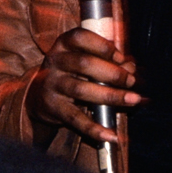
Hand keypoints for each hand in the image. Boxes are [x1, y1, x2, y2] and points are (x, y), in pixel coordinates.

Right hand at [24, 25, 142, 145]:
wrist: (39, 96)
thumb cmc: (71, 73)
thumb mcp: (84, 61)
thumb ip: (108, 61)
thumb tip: (132, 68)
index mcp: (64, 44)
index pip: (80, 37)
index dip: (103, 46)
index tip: (120, 57)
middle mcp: (55, 62)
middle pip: (84, 63)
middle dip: (112, 72)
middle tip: (132, 81)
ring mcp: (52, 85)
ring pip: (81, 90)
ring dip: (111, 95)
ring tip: (132, 100)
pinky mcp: (52, 108)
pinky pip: (76, 118)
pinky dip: (95, 128)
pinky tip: (112, 135)